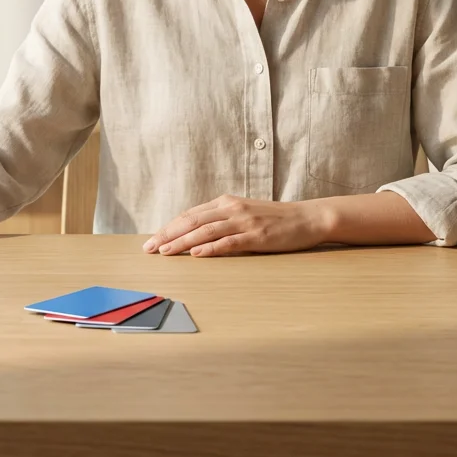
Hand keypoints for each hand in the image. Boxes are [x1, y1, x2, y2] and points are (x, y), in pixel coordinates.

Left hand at [143, 195, 334, 257]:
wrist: (307, 218)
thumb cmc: (274, 219)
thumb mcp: (243, 214)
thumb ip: (220, 220)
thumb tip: (193, 235)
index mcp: (226, 203)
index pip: (189, 215)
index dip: (168, 228)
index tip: (151, 241)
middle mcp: (232, 209)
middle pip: (192, 221)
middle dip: (167, 235)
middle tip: (149, 249)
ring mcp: (244, 221)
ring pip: (206, 231)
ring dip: (182, 242)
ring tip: (165, 252)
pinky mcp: (257, 236)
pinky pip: (229, 242)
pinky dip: (211, 248)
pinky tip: (196, 254)